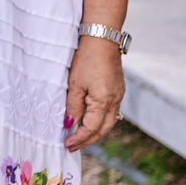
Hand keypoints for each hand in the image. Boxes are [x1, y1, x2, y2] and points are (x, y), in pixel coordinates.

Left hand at [65, 35, 124, 150]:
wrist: (102, 38)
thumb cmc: (86, 59)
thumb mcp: (75, 84)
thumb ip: (73, 106)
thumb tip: (70, 125)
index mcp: (105, 101)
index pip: (92, 128)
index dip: (79, 138)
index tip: (67, 145)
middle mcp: (115, 101)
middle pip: (103, 129)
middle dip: (88, 140)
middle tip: (72, 146)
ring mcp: (119, 95)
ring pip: (109, 121)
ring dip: (94, 131)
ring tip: (79, 137)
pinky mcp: (118, 89)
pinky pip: (110, 111)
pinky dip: (99, 120)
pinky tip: (89, 120)